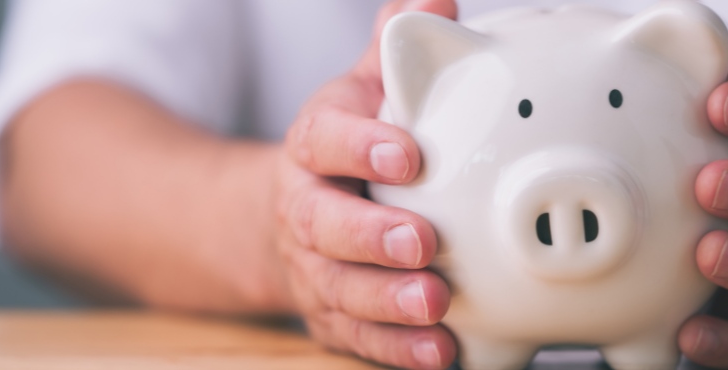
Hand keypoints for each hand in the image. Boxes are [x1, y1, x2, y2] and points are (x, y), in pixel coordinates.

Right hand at [274, 0, 458, 367]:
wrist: (287, 218)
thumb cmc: (345, 151)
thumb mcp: (360, 94)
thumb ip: (395, 54)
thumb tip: (435, 2)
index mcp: (314, 148)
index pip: (324, 139)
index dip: (359, 145)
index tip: (407, 152)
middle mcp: (306, 212)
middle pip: (326, 226)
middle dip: (371, 237)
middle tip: (421, 244)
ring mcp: (316, 271)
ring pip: (342, 290)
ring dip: (387, 303)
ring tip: (434, 305)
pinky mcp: (333, 317)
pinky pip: (359, 338)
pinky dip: (396, 350)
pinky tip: (440, 354)